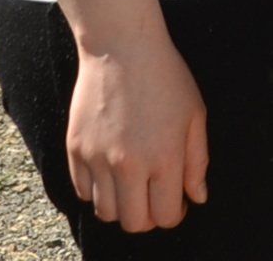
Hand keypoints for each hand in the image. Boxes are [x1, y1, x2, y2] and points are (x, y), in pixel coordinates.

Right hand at [67, 31, 206, 230]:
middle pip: (133, 223)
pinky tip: (112, 171)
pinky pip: (82, 192)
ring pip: (105, 213)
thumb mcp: (195, 115)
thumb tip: (196, 197)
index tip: (177, 202)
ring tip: (134, 184)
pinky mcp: (75, 150)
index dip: (174, 214)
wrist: (122, 49)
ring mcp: (97, 159)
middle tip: (155, 196)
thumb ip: (197, 161)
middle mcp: (127, 165)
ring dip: (121, 207)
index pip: (165, 216)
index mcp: (163, 157)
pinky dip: (98, 191)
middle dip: (148, 217)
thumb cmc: (166, 78)